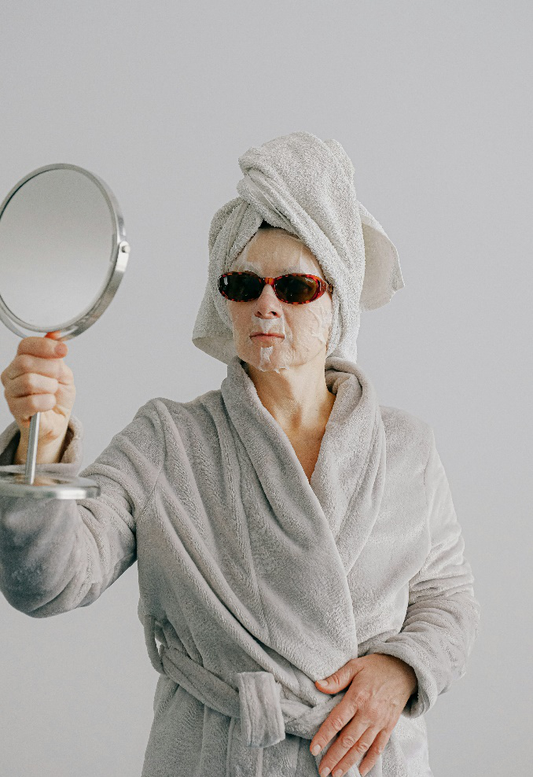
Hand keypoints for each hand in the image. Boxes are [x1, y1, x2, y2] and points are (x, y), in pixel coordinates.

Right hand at [1, 331, 74, 445]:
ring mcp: (11, 392)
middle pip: (25, 362)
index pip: (25, 345)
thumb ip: (56, 355)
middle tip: (58, 379)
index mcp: (22, 361)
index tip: (62, 351)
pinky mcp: (15, 410)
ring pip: (28, 381)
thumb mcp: (62, 373)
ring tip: (52, 393)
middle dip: (50, 369)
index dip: (45, 346)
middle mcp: (12, 374)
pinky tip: (49, 403)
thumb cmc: (57, 397)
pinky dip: (47, 402)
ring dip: (49, 387)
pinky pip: (31, 402)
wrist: (56, 421)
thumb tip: (55, 335)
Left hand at [309, 654, 416, 776]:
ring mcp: (380, 722)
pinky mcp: (389, 726)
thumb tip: (318, 685)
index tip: (314, 749)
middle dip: (333, 757)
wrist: (404, 669)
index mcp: (357, 697)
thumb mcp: (354, 666)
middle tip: (322, 771)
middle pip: (348, 740)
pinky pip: (379, 747)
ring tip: (336, 774)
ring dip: (348, 762)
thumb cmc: (376, 667)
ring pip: (361, 747)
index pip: (337, 721)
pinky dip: (370, 761)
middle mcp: (369, 713)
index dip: (324, 736)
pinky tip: (360, 770)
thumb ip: (336, 678)